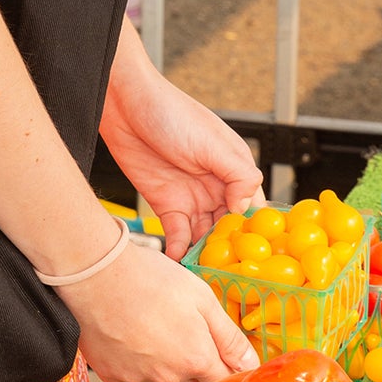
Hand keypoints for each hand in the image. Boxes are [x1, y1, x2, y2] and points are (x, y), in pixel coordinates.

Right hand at [63, 237, 256, 381]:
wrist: (96, 272)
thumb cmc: (150, 277)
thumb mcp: (202, 297)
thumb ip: (229, 336)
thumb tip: (251, 364)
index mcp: (195, 358)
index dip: (227, 372)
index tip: (225, 360)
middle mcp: (167, 375)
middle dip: (197, 371)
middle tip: (188, 338)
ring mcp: (136, 376)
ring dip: (165, 369)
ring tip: (155, 333)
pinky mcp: (109, 372)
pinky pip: (128, 377)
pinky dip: (133, 364)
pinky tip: (129, 337)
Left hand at [101, 24, 262, 260]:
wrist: (125, 104)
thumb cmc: (171, 113)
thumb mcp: (213, 142)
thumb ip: (238, 174)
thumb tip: (246, 208)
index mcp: (235, 169)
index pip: (255, 209)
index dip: (256, 232)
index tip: (256, 257)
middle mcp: (217, 187)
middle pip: (231, 230)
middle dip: (232, 253)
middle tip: (231, 277)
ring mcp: (192, 198)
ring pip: (206, 237)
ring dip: (207, 256)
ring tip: (207, 277)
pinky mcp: (166, 205)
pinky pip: (179, 235)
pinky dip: (181, 250)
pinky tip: (181, 262)